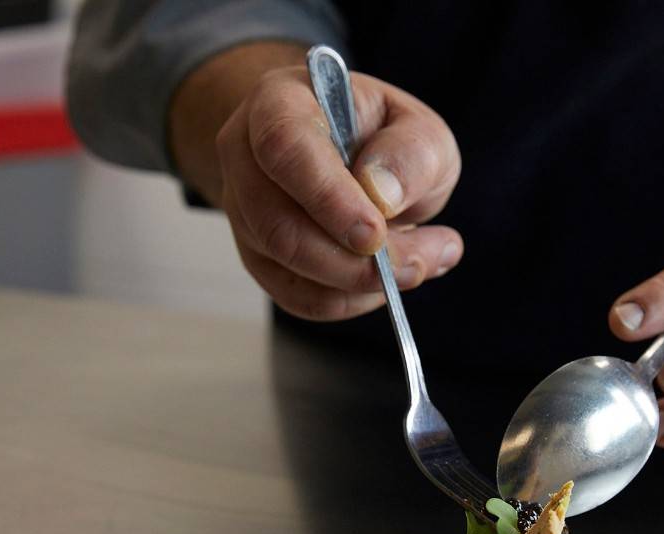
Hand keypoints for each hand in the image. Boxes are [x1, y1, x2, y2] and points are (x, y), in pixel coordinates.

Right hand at [174, 45, 462, 321]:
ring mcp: (244, 212)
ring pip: (288, 268)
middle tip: (418, 263)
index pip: (284, 148)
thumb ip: (412, 154)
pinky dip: (349, 300)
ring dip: (360, 282)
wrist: (354, 158)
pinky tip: (385, 282)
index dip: (327, 198)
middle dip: (352, 261)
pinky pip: (299, 297)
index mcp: (279, 103)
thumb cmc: (383, 138)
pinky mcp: (259, 258)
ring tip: (417, 265)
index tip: (374, 234)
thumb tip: (383, 196)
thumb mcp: (418, 129)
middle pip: (278, 225)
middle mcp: (246, 157)